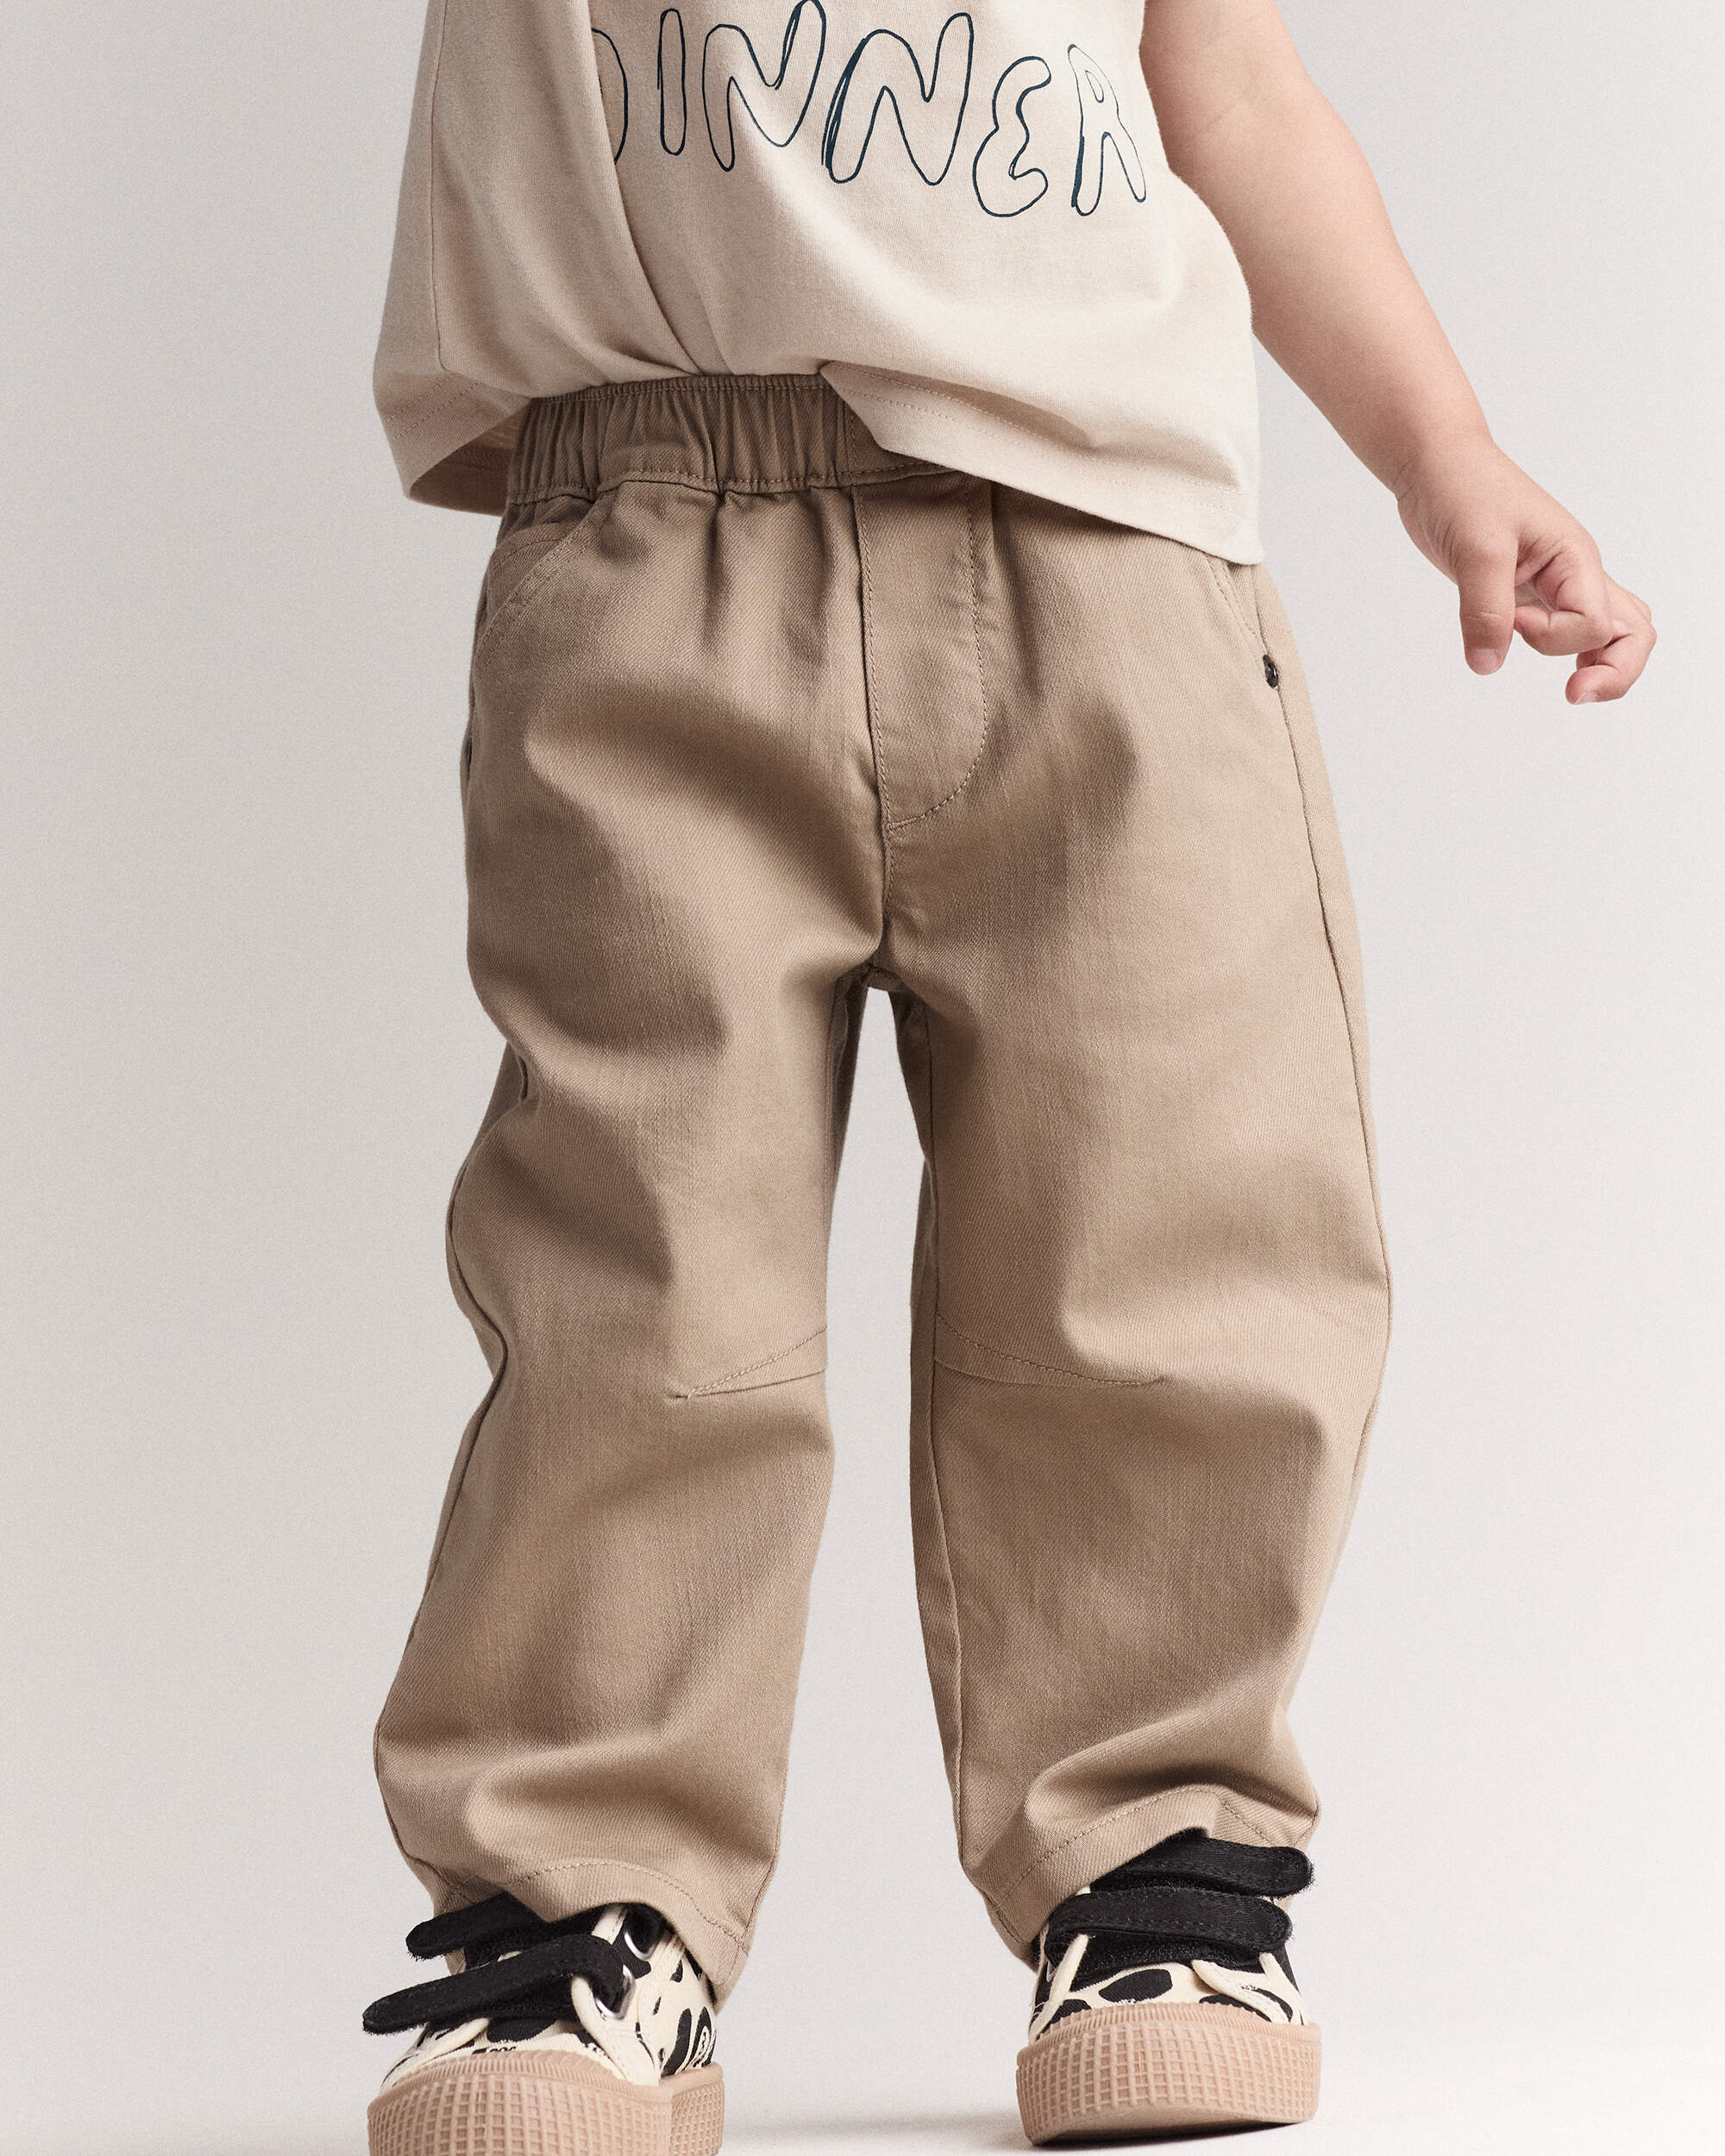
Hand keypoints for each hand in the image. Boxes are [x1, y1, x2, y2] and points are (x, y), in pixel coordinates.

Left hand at [1394, 435, 1654, 702]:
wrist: (1438, 466)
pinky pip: (1571, 627)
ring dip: (1603, 664)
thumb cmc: (1463, 488)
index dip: (1552, 637)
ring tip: (1574, 690)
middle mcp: (1576, 572)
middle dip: (1616, 671)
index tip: (1512, 622)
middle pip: (1632, 630)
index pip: (1592, 622)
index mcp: (1574, 558)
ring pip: (1612, 630)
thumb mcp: (1475, 549)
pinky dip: (1570, 651)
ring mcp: (1558, 583)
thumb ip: (1484, 610)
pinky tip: (1552, 666)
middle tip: (1575, 694)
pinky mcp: (1531, 591)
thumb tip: (1488, 664)